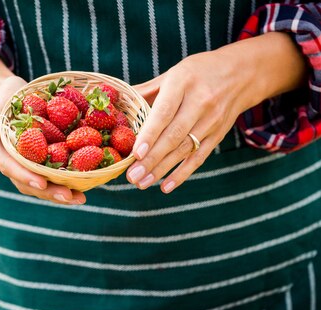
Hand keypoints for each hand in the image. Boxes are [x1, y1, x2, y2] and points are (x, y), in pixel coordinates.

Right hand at [0, 75, 85, 204]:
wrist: (15, 99)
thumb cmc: (7, 98)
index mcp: (0, 150)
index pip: (10, 167)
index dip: (25, 176)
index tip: (42, 182)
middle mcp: (13, 165)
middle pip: (28, 184)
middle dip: (49, 192)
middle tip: (68, 196)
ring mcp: (27, 168)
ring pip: (41, 188)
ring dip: (60, 195)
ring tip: (80, 199)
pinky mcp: (41, 167)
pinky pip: (52, 180)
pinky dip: (66, 186)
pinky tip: (82, 191)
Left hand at [127, 34, 306, 192]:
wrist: (242, 74)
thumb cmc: (199, 73)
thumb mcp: (174, 73)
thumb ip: (147, 91)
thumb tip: (118, 104)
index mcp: (183, 82)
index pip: (164, 113)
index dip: (149, 135)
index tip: (135, 154)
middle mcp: (200, 102)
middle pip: (173, 136)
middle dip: (151, 159)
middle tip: (132, 176)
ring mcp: (211, 121)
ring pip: (184, 150)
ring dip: (161, 170)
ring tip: (142, 183)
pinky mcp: (217, 135)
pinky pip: (198, 158)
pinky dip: (182, 174)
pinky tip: (166, 186)